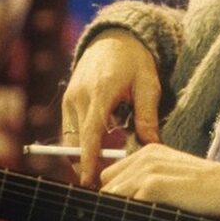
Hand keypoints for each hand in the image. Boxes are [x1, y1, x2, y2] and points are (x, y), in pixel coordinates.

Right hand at [61, 29, 161, 186]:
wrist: (115, 38)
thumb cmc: (135, 61)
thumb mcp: (148, 85)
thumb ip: (147, 117)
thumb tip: (152, 146)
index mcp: (101, 92)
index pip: (91, 132)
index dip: (89, 159)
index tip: (89, 180)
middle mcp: (79, 96)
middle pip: (76, 141)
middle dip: (87, 164)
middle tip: (106, 181)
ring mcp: (70, 98)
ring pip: (71, 139)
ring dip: (85, 154)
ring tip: (106, 166)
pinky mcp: (67, 100)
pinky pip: (70, 130)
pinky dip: (82, 142)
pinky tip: (102, 148)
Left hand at [100, 145, 219, 218]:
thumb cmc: (212, 190)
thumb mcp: (177, 179)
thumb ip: (153, 185)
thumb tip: (132, 211)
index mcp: (150, 153)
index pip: (113, 177)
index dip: (117, 200)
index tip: (124, 220)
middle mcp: (145, 157)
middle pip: (107, 188)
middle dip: (115, 210)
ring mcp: (148, 170)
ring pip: (112, 199)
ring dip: (120, 220)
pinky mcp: (154, 185)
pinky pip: (126, 208)